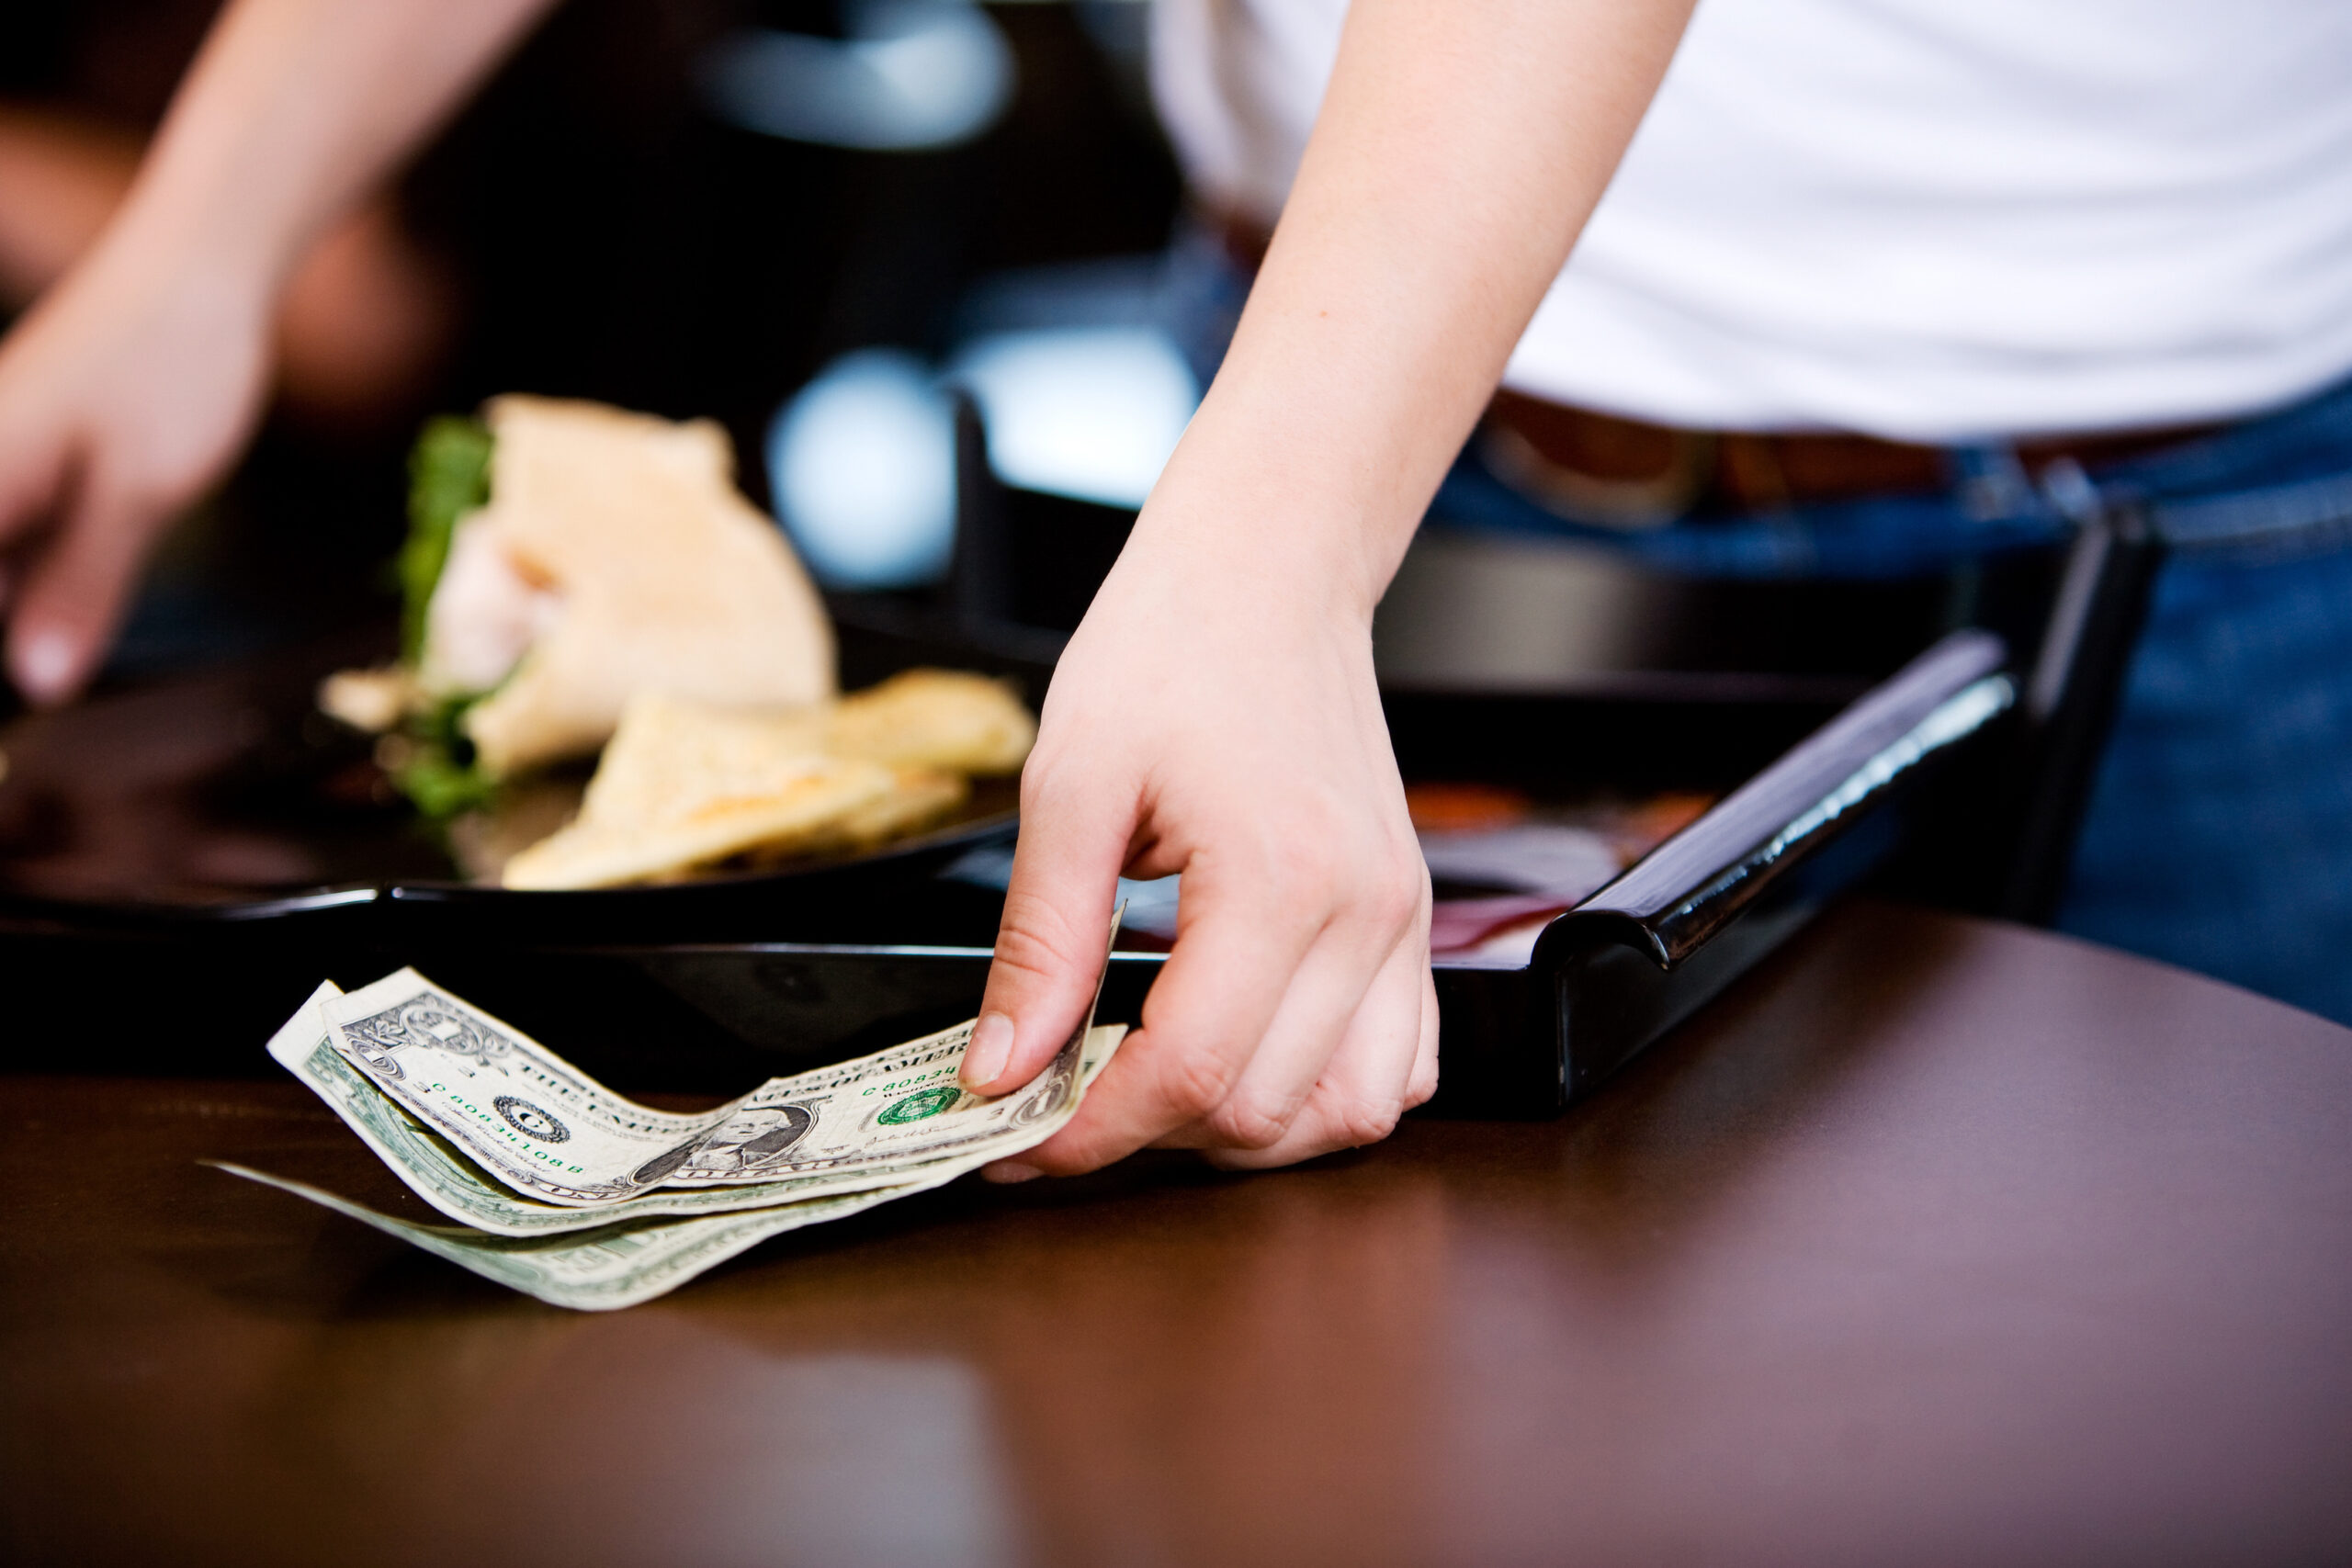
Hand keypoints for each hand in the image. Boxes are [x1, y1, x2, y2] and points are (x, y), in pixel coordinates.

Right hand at [0, 238, 272, 702]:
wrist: (200, 271)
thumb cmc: (172, 366)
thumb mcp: (138, 495)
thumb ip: (82, 590)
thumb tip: (36, 683)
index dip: (3, 656)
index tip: (25, 700)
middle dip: (17, 632)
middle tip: (57, 676)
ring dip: (26, 610)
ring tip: (84, 614)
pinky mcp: (27, 456)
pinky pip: (16, 536)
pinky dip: (39, 577)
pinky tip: (79, 598)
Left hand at [959, 518, 1439, 1173]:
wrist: (1265, 575)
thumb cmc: (1170, 650)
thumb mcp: (1069, 786)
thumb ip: (1040, 944)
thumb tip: (1000, 1068)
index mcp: (1278, 877)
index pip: (1193, 1072)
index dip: (1092, 1131)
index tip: (1017, 1140)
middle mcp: (1362, 913)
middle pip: (1266, 1111)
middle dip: (1150, 1134)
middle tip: (1061, 1102)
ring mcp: (1401, 921)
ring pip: (1349, 1114)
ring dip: (1246, 1131)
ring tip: (1155, 1089)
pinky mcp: (1409, 919)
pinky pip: (1400, 1066)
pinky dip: (1326, 1095)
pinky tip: (1248, 1059)